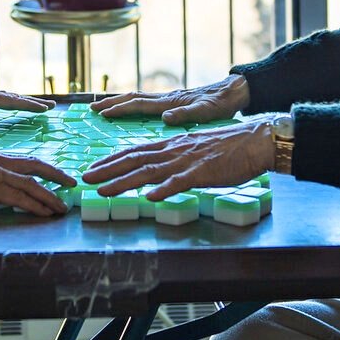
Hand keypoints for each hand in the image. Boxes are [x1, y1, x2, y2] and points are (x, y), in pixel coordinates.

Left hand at [0, 65, 51, 128]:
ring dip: (25, 101)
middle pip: (15, 97)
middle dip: (33, 102)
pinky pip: (1, 98)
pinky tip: (14, 103)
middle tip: (52, 106)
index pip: (10, 101)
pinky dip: (13, 100)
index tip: (45, 108)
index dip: (28, 105)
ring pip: (9, 97)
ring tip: (40, 105)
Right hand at [0, 150, 74, 216]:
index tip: (53, 173)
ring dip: (51, 196)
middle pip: (36, 165)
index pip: (23, 159)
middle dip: (56, 174)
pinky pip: (22, 198)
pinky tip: (46, 213)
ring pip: (33, 184)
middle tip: (70, 183)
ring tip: (62, 207)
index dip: (41, 166)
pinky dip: (37, 206)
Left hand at [80, 118, 275, 201]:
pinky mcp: (203, 172)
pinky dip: (163, 190)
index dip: (112, 160)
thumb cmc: (227, 148)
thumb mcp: (195, 150)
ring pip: (150, 171)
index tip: (93, 168)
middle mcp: (174, 150)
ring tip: (104, 192)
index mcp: (172, 144)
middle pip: (134, 159)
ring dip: (124, 182)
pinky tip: (149, 198)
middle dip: (107, 170)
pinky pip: (180, 182)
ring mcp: (187, 161)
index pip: (135, 151)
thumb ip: (176, 159)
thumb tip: (159, 173)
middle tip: (85, 179)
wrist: (254, 141)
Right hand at [89, 74, 249, 125]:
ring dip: (119, 102)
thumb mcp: (207, 111)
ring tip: (103, 107)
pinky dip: (132, 105)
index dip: (119, 109)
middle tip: (92, 108)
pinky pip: (146, 103)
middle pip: (133, 98)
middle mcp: (166, 99)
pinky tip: (130, 110)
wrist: (234, 92)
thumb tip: (165, 117)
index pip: (138, 104)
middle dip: (111, 103)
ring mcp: (169, 99)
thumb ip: (187, 114)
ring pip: (138, 99)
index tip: (101, 112)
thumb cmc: (222, 104)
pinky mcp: (174, 102)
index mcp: (170, 102)